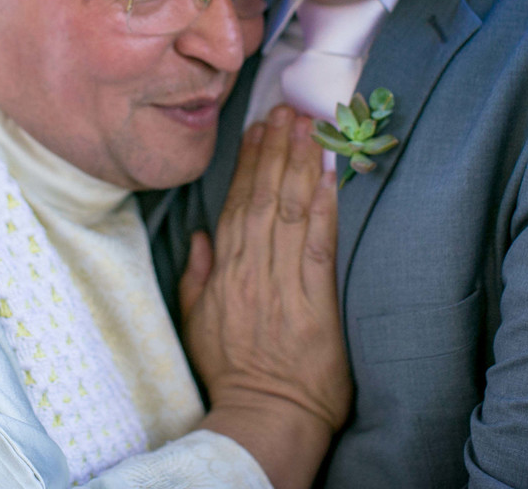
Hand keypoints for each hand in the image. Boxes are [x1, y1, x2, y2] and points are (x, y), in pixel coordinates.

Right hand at [180, 105, 348, 487]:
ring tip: (308, 126)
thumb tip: (201, 234)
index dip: (250, 162)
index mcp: (223, 272)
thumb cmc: (233, 372)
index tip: (259, 127)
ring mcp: (283, 283)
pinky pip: (317, 244)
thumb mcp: (196, 322)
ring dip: (299, 164)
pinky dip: (323, 207)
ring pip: (288, 210)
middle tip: (289, 109)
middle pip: (263, 196)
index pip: (237, 204)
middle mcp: (251, 270)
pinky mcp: (315, 301)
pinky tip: (331, 175)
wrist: (266, 417)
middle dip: (277, 149)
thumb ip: (197, 275)